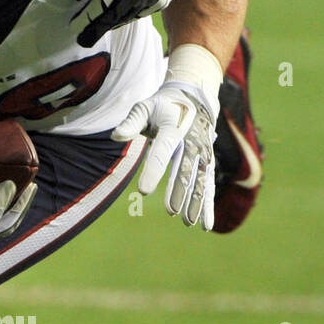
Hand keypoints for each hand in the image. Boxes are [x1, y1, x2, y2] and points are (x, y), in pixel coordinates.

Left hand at [113, 43, 220, 229]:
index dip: (153, 171)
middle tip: (170, 211)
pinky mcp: (208, 162)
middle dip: (179, 192)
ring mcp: (203, 153)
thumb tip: (115, 136)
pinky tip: (204, 224)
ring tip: (189, 223)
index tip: (143, 191)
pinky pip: (208, 185)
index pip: (162, 153)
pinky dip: (207, 204)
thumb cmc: (161, 106)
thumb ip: (131, 122)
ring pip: (201, 181)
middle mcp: (192, 143)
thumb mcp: (143, 107)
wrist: (193, 98)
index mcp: (173, 130)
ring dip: (196, 202)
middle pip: (186, 170)